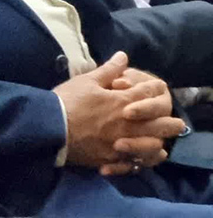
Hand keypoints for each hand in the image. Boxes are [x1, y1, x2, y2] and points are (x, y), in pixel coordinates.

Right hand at [54, 52, 184, 173]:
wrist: (50, 127)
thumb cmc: (67, 100)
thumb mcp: (86, 80)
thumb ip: (108, 70)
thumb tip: (123, 56)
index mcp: (122, 102)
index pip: (150, 93)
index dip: (155, 88)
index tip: (156, 86)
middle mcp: (128, 124)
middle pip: (162, 122)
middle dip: (167, 115)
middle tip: (165, 112)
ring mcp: (123, 143)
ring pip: (155, 144)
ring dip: (160, 137)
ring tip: (158, 134)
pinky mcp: (114, 158)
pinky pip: (139, 162)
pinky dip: (147, 157)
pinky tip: (147, 153)